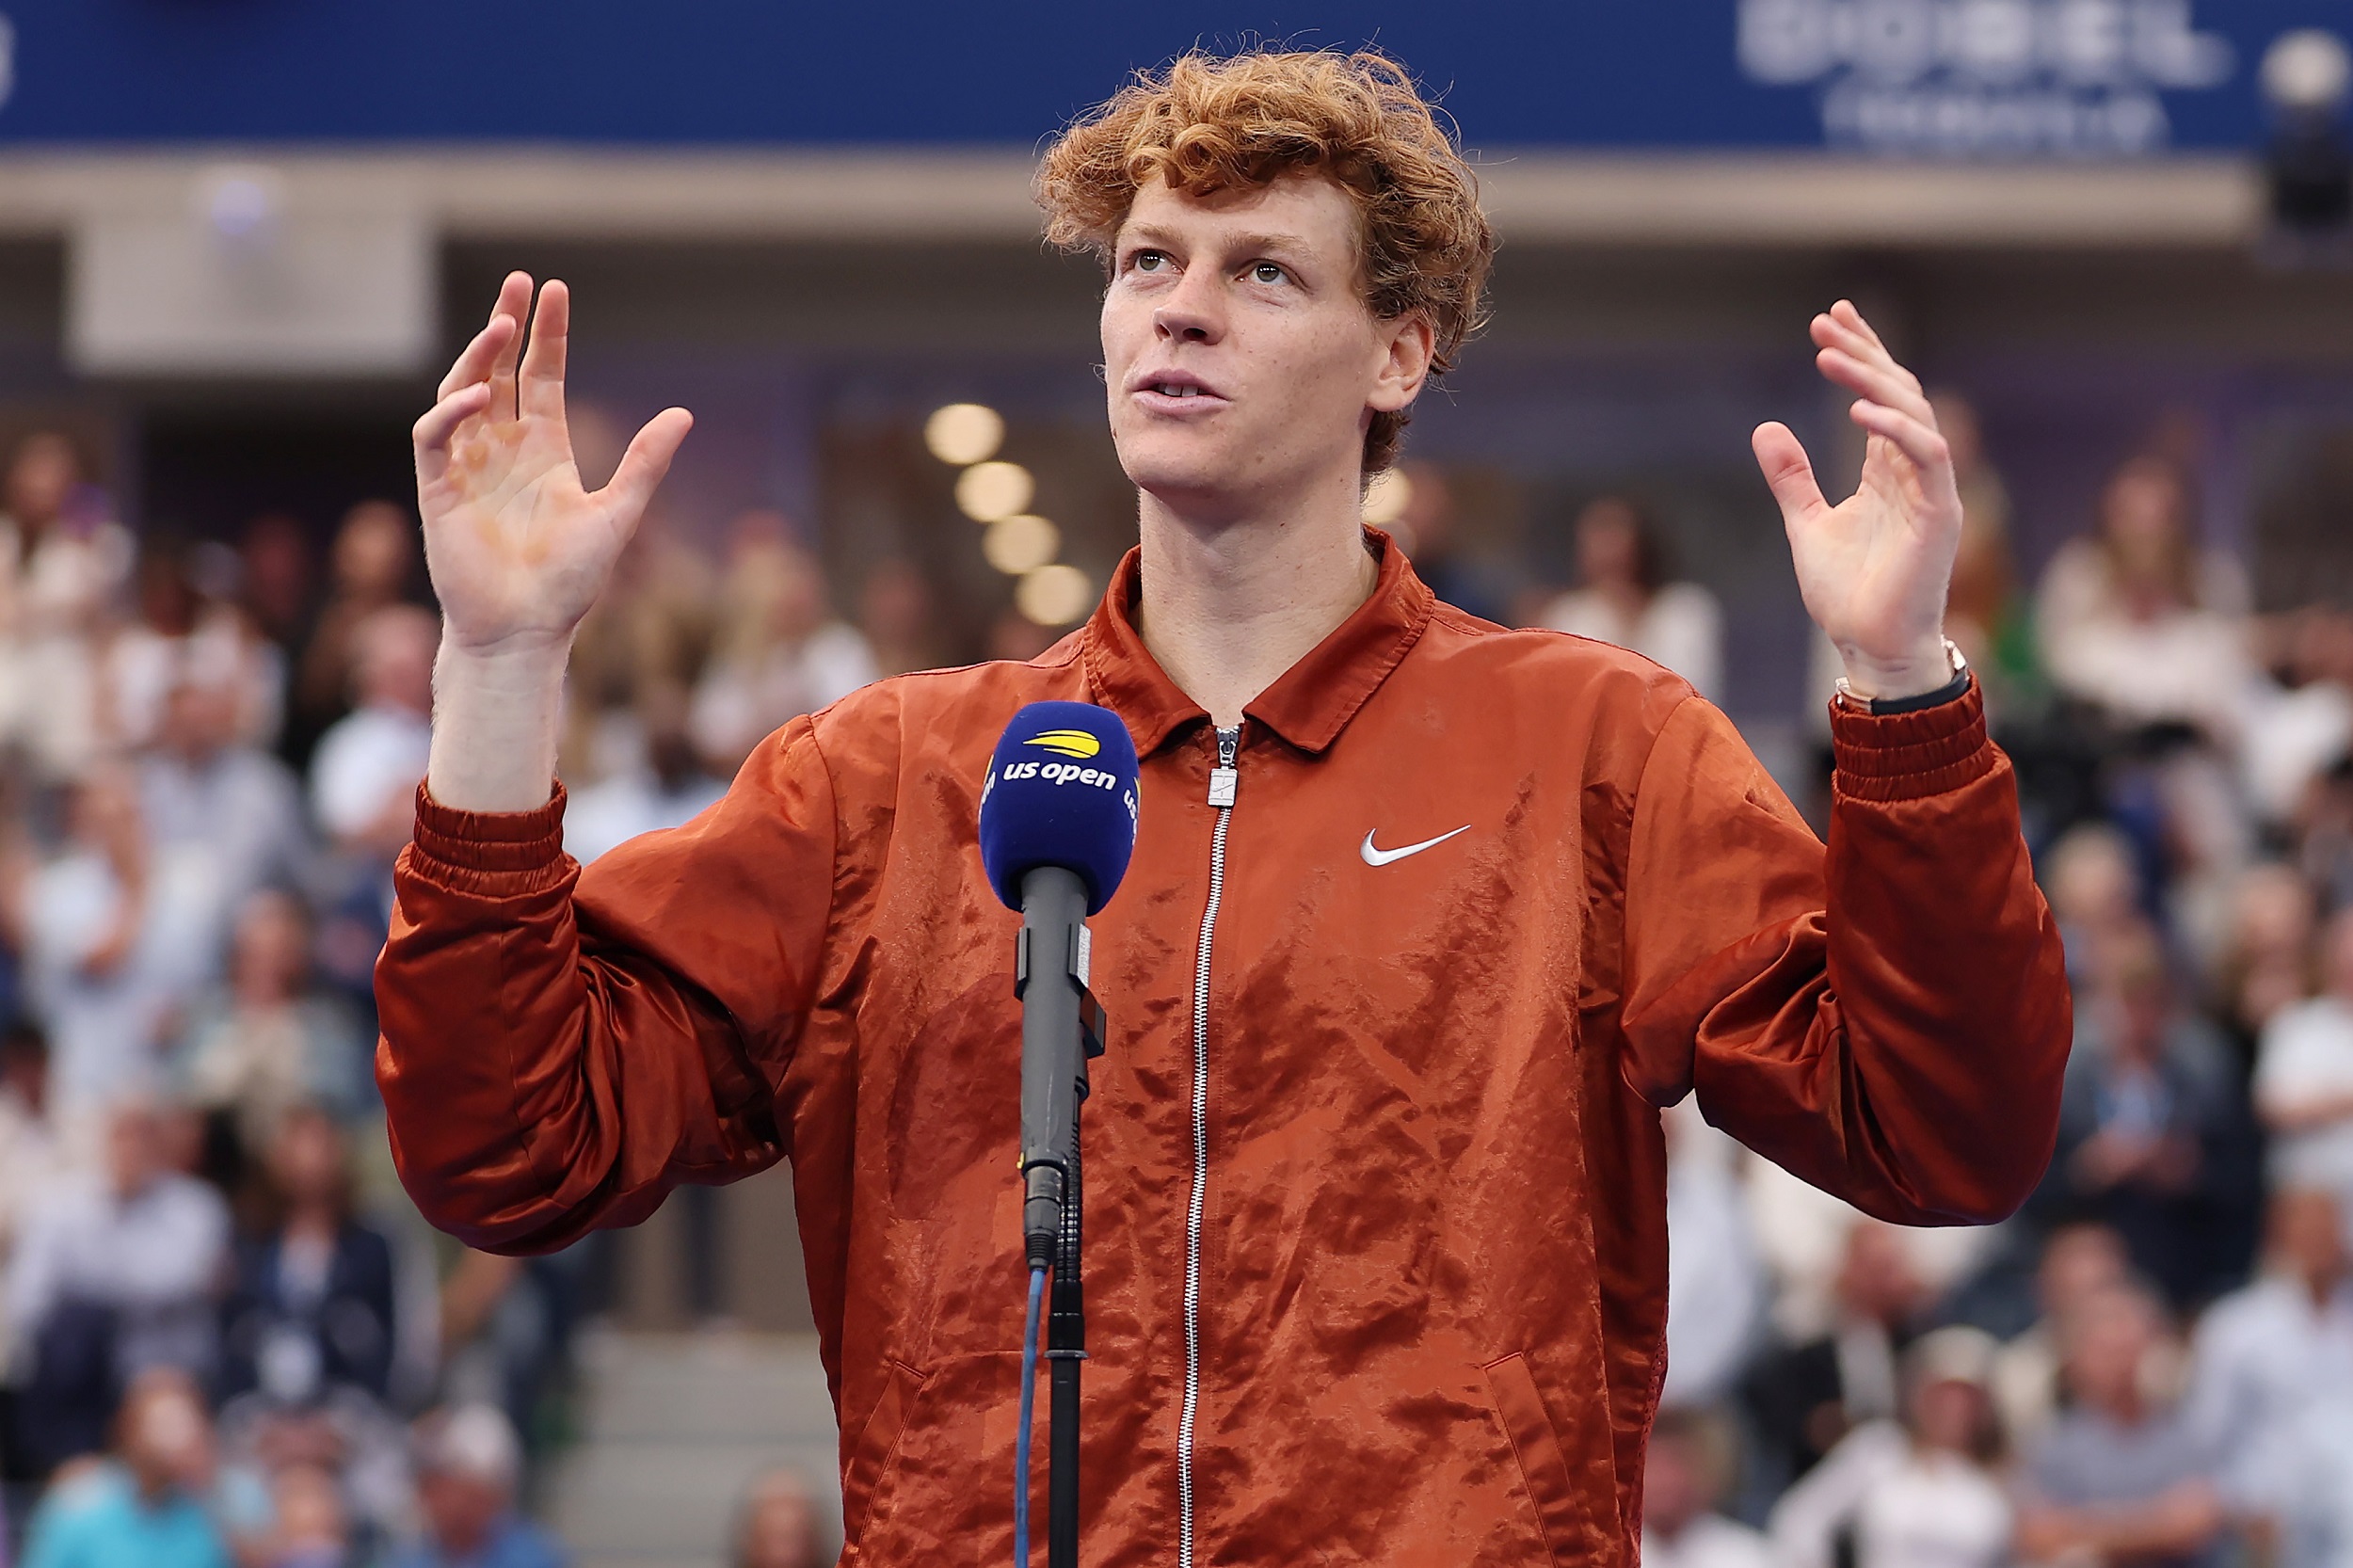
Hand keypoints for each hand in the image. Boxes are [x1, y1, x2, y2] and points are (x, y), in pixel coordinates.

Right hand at [413, 273, 691, 657]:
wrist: (525, 631)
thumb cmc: (568, 584)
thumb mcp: (616, 514)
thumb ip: (645, 464)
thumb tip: (684, 413)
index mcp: (544, 452)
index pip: (541, 377)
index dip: (547, 335)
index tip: (555, 290)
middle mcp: (502, 451)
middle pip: (498, 370)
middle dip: (506, 324)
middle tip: (519, 280)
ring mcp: (467, 466)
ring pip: (461, 391)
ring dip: (479, 356)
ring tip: (504, 323)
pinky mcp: (438, 489)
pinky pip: (434, 435)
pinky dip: (452, 411)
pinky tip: (480, 395)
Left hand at [1752, 301, 1961, 701]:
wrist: (1871, 648)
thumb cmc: (1849, 593)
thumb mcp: (1806, 525)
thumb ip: (1792, 479)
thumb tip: (1766, 428)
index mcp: (1888, 470)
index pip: (1881, 396)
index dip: (1861, 356)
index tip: (1831, 319)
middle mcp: (1915, 472)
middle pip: (1898, 393)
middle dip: (1863, 354)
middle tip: (1826, 322)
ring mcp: (1931, 491)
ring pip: (1913, 414)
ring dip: (1873, 380)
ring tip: (1830, 356)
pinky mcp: (1939, 515)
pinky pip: (1927, 457)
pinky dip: (1896, 429)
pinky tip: (1858, 409)